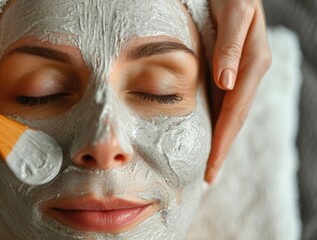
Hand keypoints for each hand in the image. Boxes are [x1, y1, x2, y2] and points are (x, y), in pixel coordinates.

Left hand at [205, 0, 271, 182]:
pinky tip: (207, 130)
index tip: (211, 168)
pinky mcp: (230, 68)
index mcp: (252, 64)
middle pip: (234, 119)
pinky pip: (224, 100)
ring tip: (208, 162)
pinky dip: (216, 120)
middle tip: (208, 177)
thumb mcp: (235, 12)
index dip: (223, 142)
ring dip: (220, 138)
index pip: (235, 113)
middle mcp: (248, 72)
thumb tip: (227, 82)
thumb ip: (231, 45)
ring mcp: (240, 72)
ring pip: (229, 112)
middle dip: (222, 149)